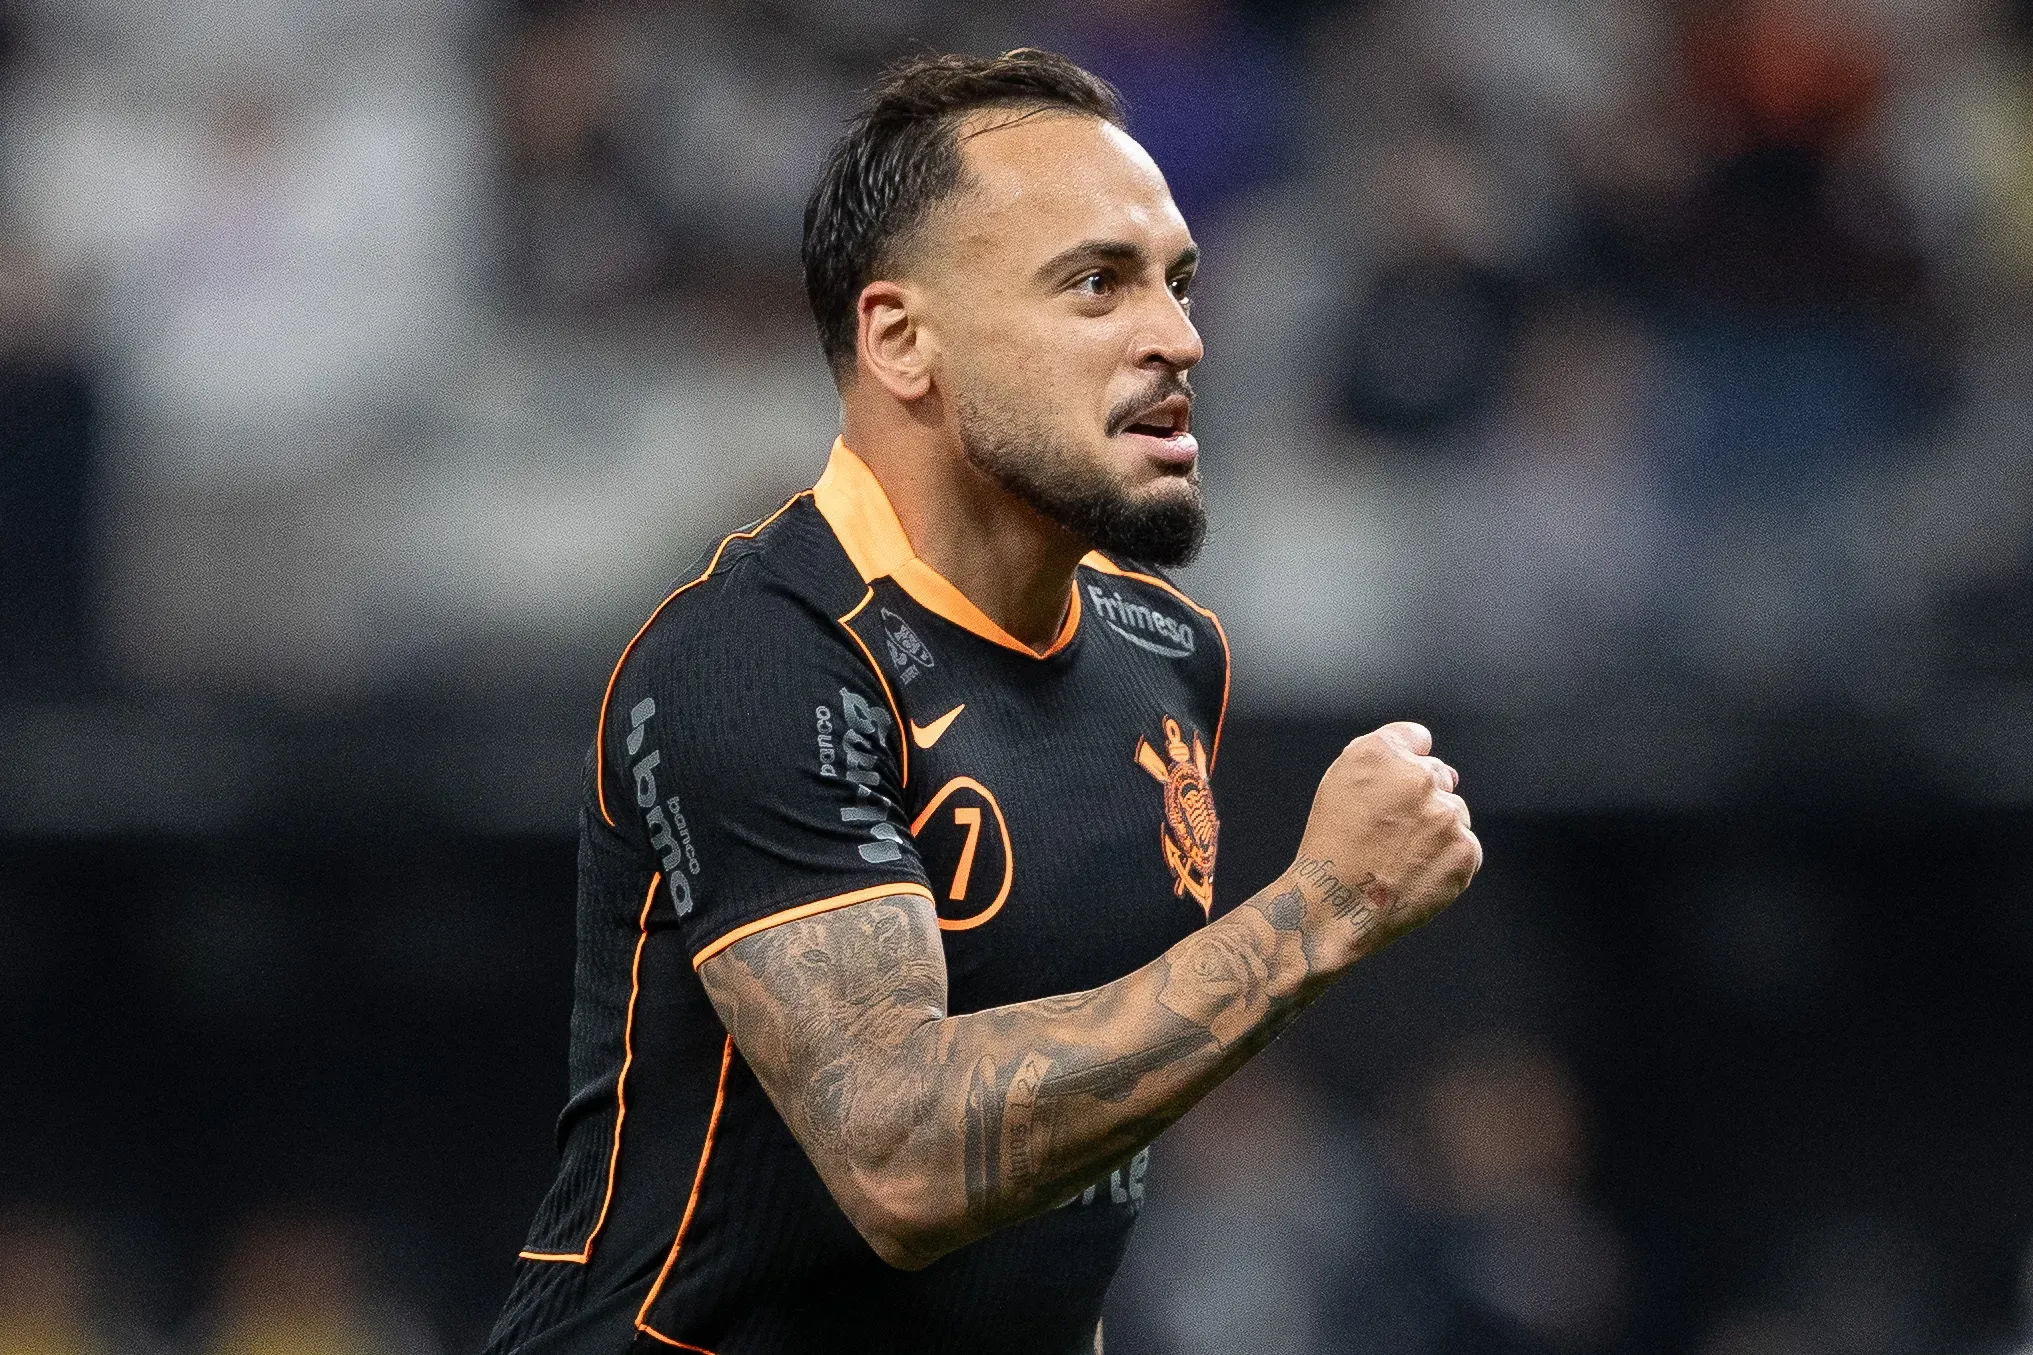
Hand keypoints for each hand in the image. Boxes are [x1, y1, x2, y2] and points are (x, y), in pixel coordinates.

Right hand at [1285, 721, 1480, 969]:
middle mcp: (1419, 777)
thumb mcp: (1338, 783)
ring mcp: (1447, 815)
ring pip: (1454, 812)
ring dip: (1436, 829)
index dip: (1405, 763)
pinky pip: (1464, 846)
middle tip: (1390, 832)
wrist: (1335, 905)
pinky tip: (1415, 873)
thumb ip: (1381, 756)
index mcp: (1381, 753)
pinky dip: (1446, 860)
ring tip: (1400, 857)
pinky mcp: (1466, 851)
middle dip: (1420, 798)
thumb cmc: (1330, 847)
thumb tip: (1424, 754)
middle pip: (1437, 775)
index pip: (1416, 739)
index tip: (1395, 788)